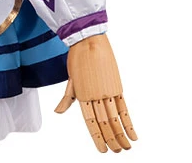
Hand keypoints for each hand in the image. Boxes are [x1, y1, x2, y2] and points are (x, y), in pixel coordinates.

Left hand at [55, 33, 137, 152]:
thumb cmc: (77, 57)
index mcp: (82, 95)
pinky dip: (129, 122)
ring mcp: (107, 91)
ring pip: (115, 118)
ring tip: (126, 148)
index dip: (97, 137)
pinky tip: (134, 135)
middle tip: (116, 152)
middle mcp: (95, 95)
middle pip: (104, 123)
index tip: (102, 150)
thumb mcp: (71, 78)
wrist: (88, 39)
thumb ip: (68, 98)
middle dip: (111, 140)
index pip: (90, 122)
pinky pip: (124, 107)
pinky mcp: (116, 86)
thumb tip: (57, 112)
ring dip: (121, 135)